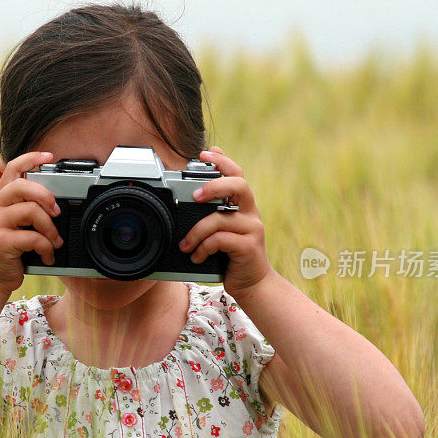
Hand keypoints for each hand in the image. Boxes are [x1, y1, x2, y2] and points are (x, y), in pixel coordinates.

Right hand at [0, 151, 63, 294]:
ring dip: (50, 228)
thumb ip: (10, 198)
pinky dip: (46, 248)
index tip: (49, 156)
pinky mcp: (1, 243)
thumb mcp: (6, 220)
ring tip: (54, 241)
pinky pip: (32, 238)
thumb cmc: (4, 251)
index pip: (11, 169)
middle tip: (57, 212)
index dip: (30, 158)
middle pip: (22, 187)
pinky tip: (47, 256)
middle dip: (46, 196)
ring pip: (30, 211)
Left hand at [177, 146, 273, 300]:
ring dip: (196, 232)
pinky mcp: (248, 247)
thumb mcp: (221, 231)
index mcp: (243, 205)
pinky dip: (203, 248)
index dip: (223, 161)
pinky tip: (197, 256)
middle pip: (238, 185)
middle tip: (195, 194)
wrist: (252, 284)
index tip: (206, 153)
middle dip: (214, 185)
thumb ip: (211, 214)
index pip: (237, 174)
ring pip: (219, 218)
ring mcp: (252, 229)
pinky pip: (220, 240)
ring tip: (185, 245)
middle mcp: (251, 213)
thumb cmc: (231, 256)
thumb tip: (190, 197)